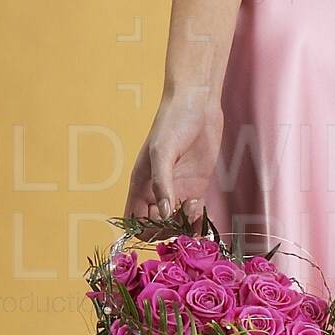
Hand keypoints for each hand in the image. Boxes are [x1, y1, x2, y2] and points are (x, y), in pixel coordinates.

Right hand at [124, 89, 223, 225]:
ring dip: (184, 227)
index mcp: (141, 185)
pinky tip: (200, 212)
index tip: (159, 224)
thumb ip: (162, 183)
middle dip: (167, 231)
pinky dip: (197, 220)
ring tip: (192, 212)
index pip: (134, 220)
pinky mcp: (197, 186)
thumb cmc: (173, 122)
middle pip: (156, 227)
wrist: (198, 103)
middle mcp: (157, 191)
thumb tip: (162, 213)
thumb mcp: (163, 152)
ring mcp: (178, 190)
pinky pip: (194, 213)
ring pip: (176, 223)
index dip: (144, 229)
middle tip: (180, 221)